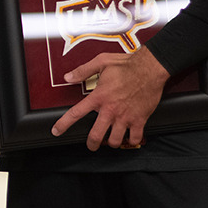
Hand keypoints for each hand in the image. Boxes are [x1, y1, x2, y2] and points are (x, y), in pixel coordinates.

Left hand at [51, 47, 170, 149]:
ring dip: (111, 143)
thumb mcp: (101, 62)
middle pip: (96, 136)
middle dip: (92, 143)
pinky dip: (131, 140)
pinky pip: (134, 138)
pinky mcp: (139, 119)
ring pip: (115, 140)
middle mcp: (110, 110)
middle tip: (92, 144)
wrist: (151, 68)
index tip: (56, 131)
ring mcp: (125, 117)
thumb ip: (83, 70)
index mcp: (99, 97)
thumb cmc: (127, 64)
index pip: (76, 113)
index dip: (63, 124)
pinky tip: (128, 137)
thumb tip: (68, 77)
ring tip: (111, 140)